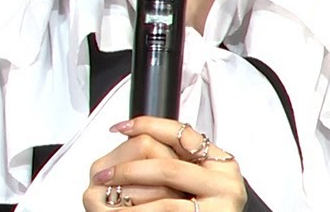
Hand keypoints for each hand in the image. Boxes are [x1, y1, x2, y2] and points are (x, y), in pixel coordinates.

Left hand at [83, 116, 245, 211]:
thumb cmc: (206, 208)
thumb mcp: (197, 179)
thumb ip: (178, 159)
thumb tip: (135, 136)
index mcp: (223, 165)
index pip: (182, 134)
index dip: (148, 125)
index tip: (121, 127)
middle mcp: (226, 184)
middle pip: (168, 168)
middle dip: (129, 170)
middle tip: (103, 175)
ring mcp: (219, 208)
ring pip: (164, 201)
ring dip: (129, 202)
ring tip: (106, 204)